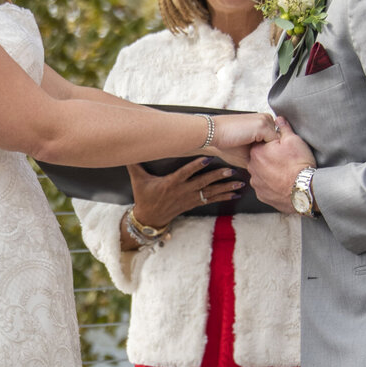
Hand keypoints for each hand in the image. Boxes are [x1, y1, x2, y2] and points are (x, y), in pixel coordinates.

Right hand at [129, 156, 245, 229]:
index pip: (185, 173)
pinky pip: (211, 199)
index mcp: (170, 184)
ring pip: (210, 192)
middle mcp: (182, 191)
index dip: (196, 166)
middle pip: (202, 183)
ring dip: (226, 188)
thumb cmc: (144, 196)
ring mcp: (189, 198)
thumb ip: (134, 163)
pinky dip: (224, 196)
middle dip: (218, 177)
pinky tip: (235, 193)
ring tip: (240, 183)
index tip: (207, 158)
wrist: (149, 218)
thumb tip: (126, 148)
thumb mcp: (137, 179)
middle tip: (231, 171)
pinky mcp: (193, 203)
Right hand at [208, 110, 277, 169]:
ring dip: (269, 152)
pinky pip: (273, 143)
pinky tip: (253, 151)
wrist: (214, 134)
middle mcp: (266, 118)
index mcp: (263, 121)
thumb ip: (262, 153)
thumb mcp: (249, 150)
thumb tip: (274, 167)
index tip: (266, 159)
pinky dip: (266, 151)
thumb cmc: (228, 143)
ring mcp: (265, 121)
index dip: (273, 151)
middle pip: (279, 141)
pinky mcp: (262, 126)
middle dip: (272, 152)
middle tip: (259, 158)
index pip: (277, 139)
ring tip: (254, 154)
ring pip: (278, 143)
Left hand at [249, 116, 317, 214]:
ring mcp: (256, 183)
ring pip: (261, 173)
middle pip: (260, 159)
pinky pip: (265, 187)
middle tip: (285, 160)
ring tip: (285, 172)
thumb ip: (283, 128)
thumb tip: (279, 119)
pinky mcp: (261, 195)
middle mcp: (252, 167)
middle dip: (270, 158)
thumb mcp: (293, 140)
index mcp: (257, 151)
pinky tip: (282, 183)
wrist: (303, 190)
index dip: (273, 145)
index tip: (281, 149)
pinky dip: (272, 185)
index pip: (261, 143)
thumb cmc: (299, 165)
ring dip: (270, 172)